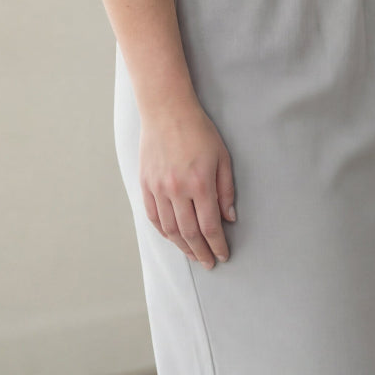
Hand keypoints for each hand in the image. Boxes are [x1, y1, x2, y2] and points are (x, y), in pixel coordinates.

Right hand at [139, 100, 235, 269]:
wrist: (167, 111)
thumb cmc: (198, 131)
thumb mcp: (222, 157)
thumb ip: (226, 190)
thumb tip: (229, 218)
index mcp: (200, 183)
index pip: (210, 226)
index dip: (217, 245)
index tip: (223, 255)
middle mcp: (177, 190)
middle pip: (189, 233)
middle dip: (201, 252)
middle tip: (208, 263)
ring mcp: (158, 188)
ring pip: (170, 229)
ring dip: (182, 246)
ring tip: (193, 255)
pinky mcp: (146, 184)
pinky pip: (154, 216)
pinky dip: (164, 231)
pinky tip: (172, 238)